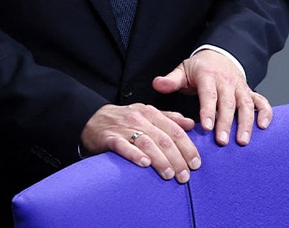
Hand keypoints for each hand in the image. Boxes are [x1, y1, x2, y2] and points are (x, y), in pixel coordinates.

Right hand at [80, 103, 198, 181]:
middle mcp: (139, 118)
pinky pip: (123, 146)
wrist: (92, 118)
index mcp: (151, 112)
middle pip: (164, 138)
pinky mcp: (109, 138)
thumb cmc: (124, 119)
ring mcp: (124, 128)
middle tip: (185, 176)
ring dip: (161, 160)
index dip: (187, 147)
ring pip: (147, 143)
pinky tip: (144, 164)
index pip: (174, 130)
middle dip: (177, 158)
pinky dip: (135, 154)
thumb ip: (169, 118)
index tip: (196, 163)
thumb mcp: (147, 114)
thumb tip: (191, 124)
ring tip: (169, 175)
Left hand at [152, 50, 272, 146]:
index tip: (207, 127)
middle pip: (228, 103)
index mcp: (208, 76)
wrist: (219, 56)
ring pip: (246, 104)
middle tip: (222, 141)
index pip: (209, 94)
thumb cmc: (199, 69)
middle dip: (226, 122)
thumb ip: (171, 80)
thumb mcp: (183, 70)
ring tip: (242, 141)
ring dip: (246, 123)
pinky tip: (264, 127)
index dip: (208, 110)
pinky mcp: (249, 92)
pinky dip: (265, 113)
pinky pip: (261, 101)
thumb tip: (157, 84)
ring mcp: (240, 87)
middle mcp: (227, 82)